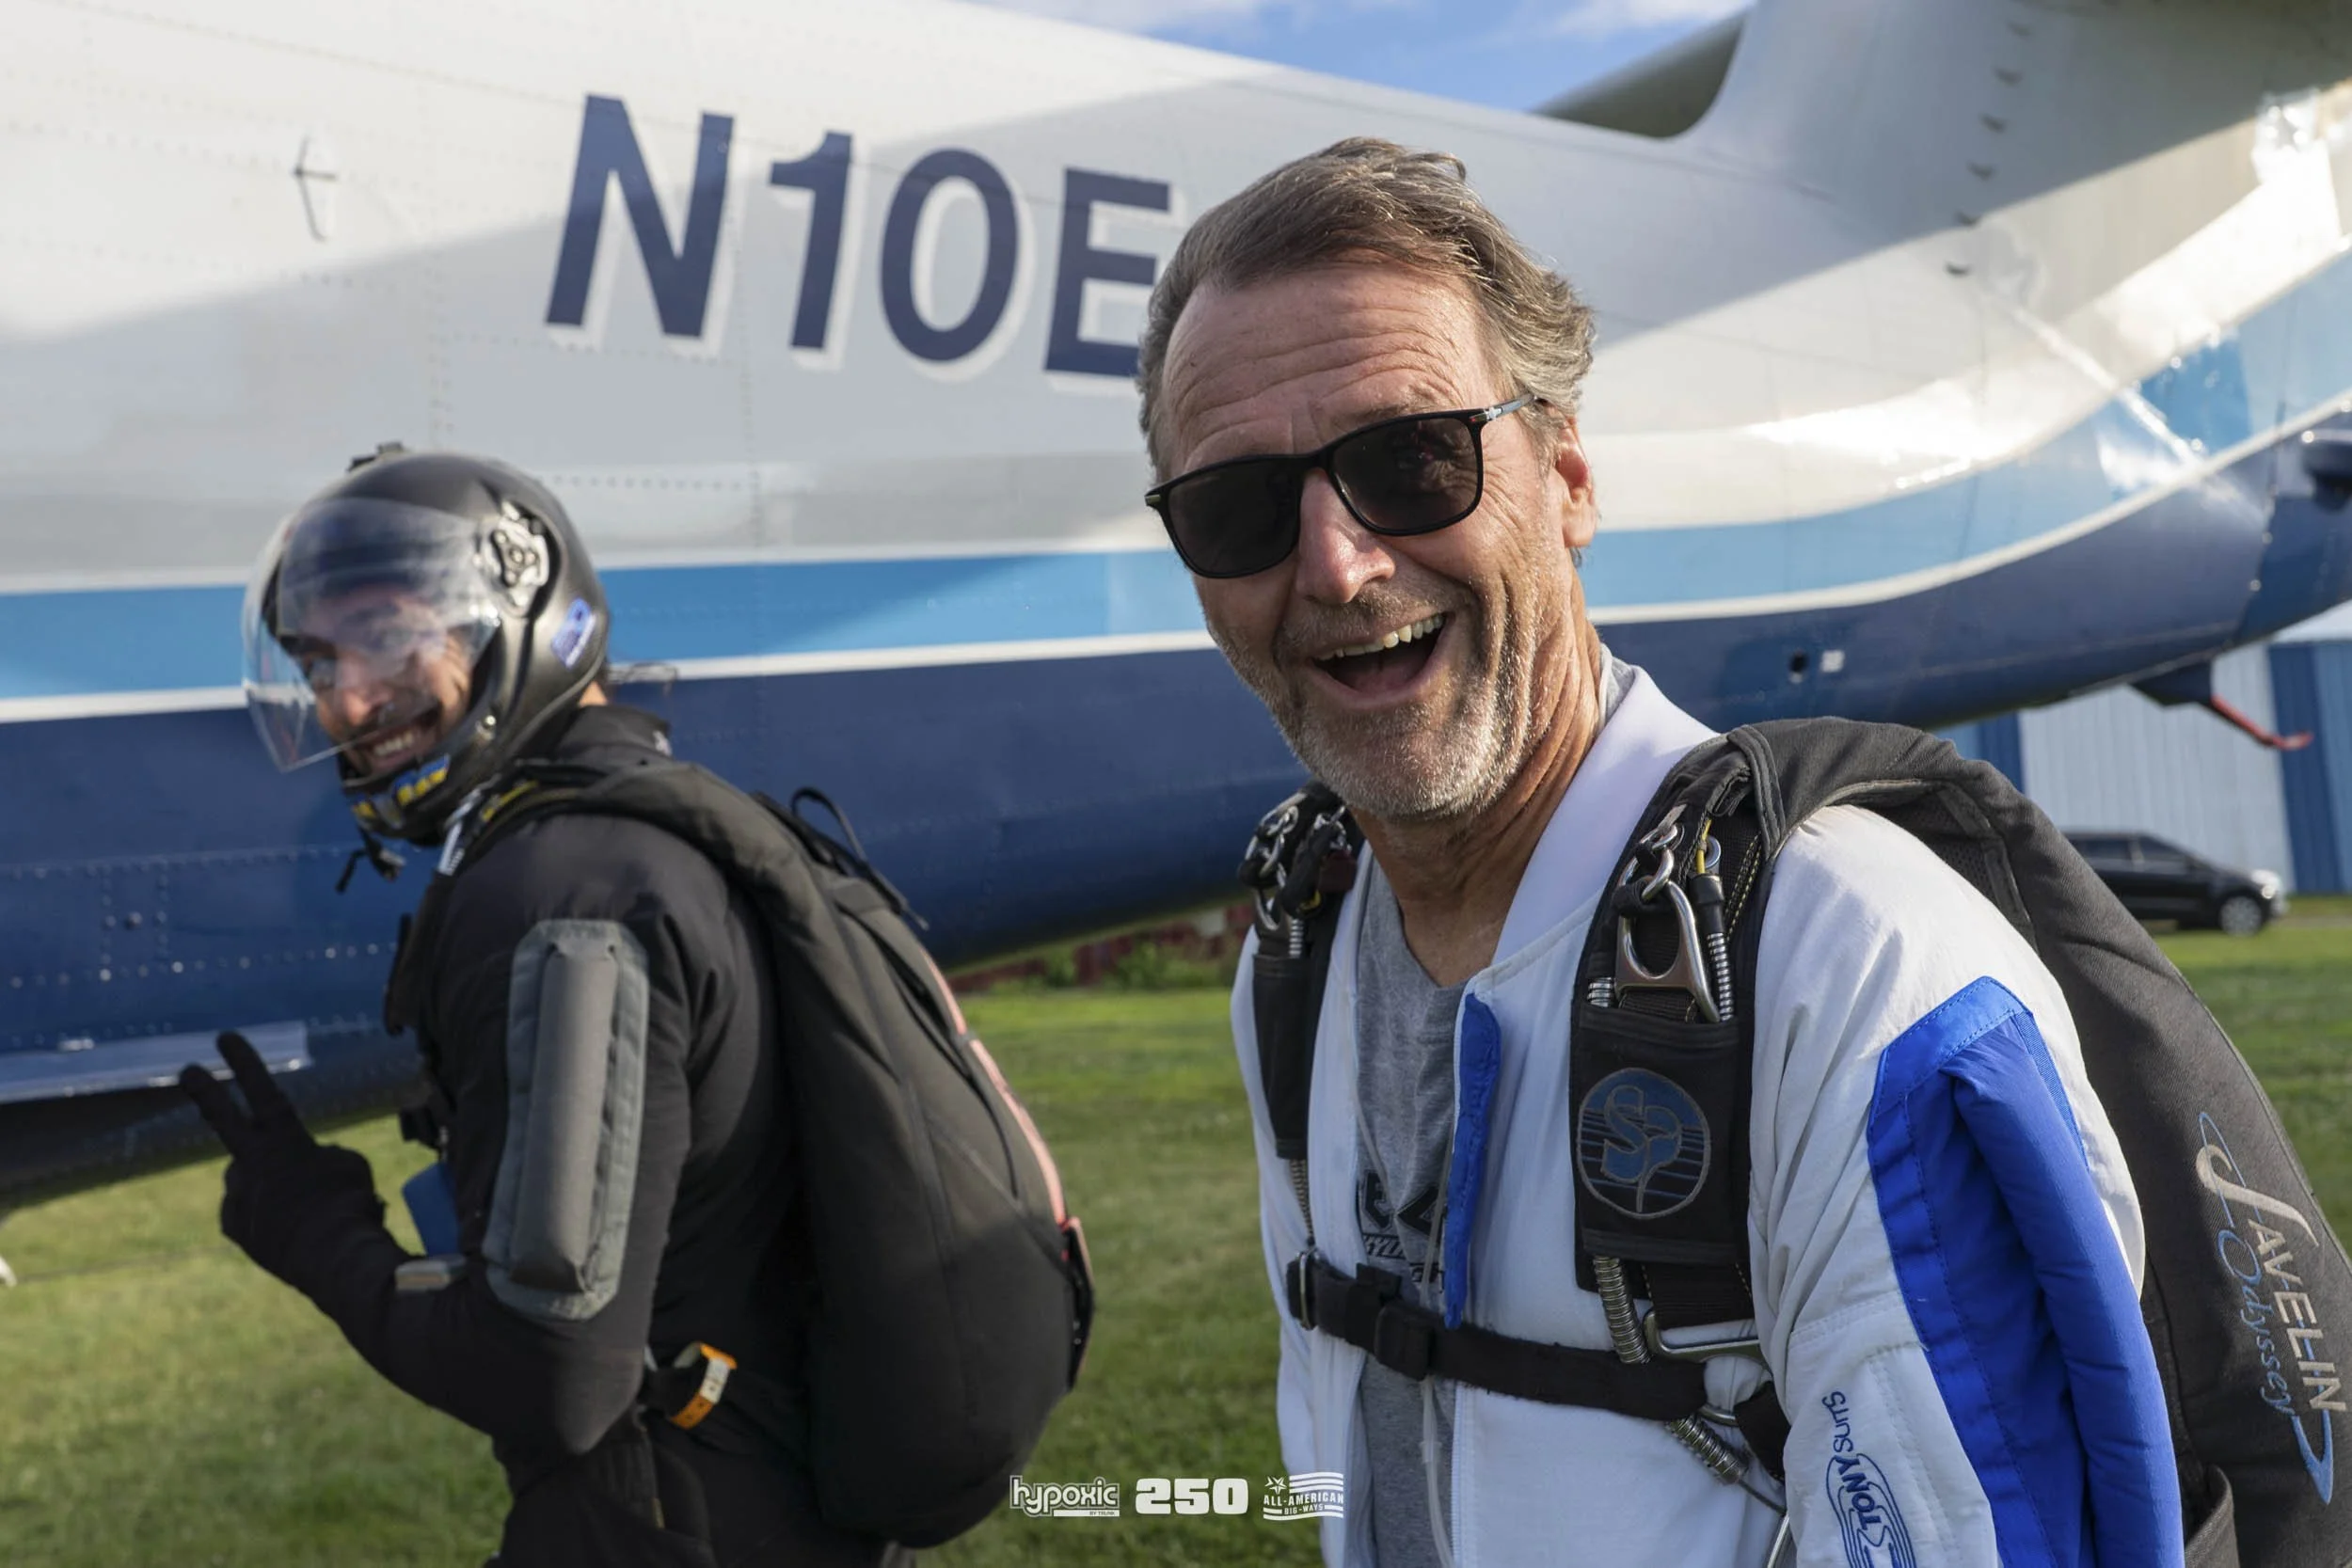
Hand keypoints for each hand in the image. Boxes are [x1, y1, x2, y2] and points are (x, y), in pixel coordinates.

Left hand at [180, 1031, 383, 1286]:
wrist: (332, 1259)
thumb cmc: (350, 1205)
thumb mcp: (349, 1166)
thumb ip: (320, 1155)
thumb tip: (300, 1165)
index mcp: (285, 1141)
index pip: (263, 1092)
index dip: (244, 1063)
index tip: (224, 1037)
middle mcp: (252, 1163)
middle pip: (224, 1120)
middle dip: (205, 1091)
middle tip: (187, 1069)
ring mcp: (238, 1195)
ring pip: (250, 1175)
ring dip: (269, 1182)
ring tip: (304, 1205)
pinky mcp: (234, 1225)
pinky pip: (249, 1209)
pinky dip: (266, 1212)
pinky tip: (290, 1225)